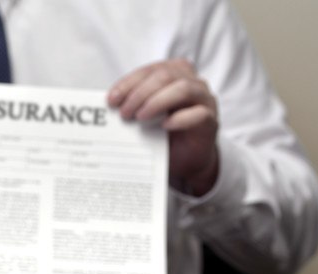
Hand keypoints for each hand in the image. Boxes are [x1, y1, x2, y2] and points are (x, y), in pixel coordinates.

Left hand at [108, 59, 218, 195]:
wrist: (185, 159)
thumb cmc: (162, 134)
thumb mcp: (143, 118)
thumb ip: (131, 107)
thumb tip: (106, 106)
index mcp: (173, 74)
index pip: (150, 70)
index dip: (129, 83)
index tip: (111, 100)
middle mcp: (191, 82)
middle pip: (165, 76)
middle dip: (140, 93)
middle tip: (123, 112)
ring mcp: (204, 100)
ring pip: (184, 89)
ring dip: (158, 101)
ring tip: (140, 117)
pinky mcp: (210, 121)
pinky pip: (199, 114)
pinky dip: (180, 119)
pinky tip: (165, 126)